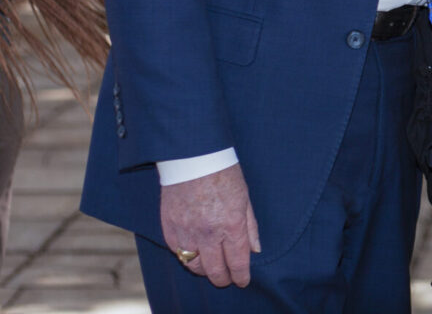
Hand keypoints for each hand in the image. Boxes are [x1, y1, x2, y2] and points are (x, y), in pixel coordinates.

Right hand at [159, 163, 260, 287]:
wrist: (192, 158)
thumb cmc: (224, 173)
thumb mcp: (245, 197)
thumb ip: (250, 226)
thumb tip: (255, 249)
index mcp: (231, 225)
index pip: (237, 261)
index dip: (241, 275)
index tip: (242, 281)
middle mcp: (208, 233)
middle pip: (214, 270)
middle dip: (223, 278)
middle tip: (228, 278)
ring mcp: (186, 233)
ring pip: (193, 266)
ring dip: (204, 270)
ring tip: (211, 267)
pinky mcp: (169, 229)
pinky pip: (177, 252)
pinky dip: (186, 256)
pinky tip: (194, 252)